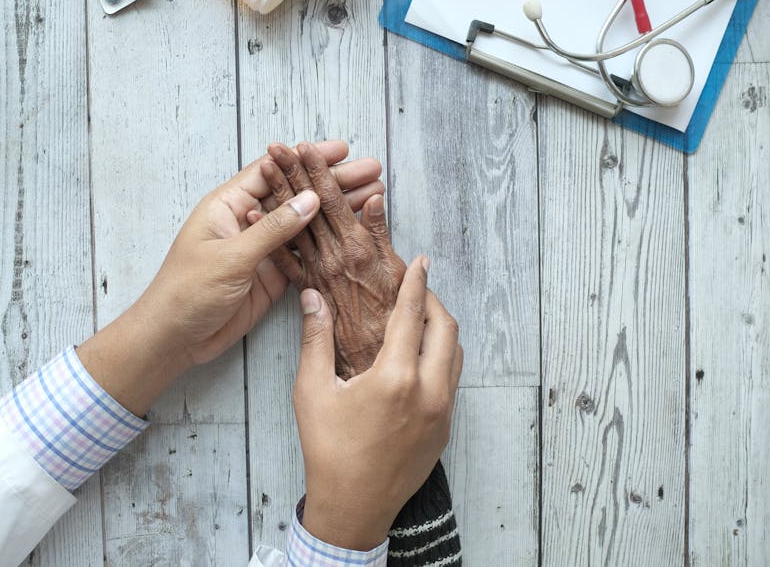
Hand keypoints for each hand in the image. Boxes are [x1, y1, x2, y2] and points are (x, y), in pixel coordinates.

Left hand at [78, 141, 383, 415]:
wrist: (174, 338)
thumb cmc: (187, 291)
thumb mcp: (231, 257)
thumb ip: (272, 229)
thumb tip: (310, 199)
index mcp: (229, 205)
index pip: (273, 170)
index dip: (308, 159)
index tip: (342, 151)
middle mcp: (247, 222)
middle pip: (296, 194)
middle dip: (333, 181)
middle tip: (371, 170)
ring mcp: (261, 249)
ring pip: (305, 224)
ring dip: (337, 211)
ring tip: (373, 195)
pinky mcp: (271, 276)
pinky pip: (304, 254)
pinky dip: (328, 243)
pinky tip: (353, 234)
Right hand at [293, 258, 462, 549]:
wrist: (354, 507)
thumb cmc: (328, 451)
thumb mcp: (313, 392)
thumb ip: (316, 339)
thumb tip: (313, 298)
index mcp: (395, 377)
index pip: (412, 314)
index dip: (415, 282)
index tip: (420, 261)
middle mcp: (428, 391)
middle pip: (446, 329)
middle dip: (433, 301)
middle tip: (416, 289)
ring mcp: (442, 412)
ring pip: (456, 355)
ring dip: (441, 330)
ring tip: (418, 320)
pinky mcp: (445, 429)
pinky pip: (453, 381)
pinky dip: (442, 359)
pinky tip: (419, 360)